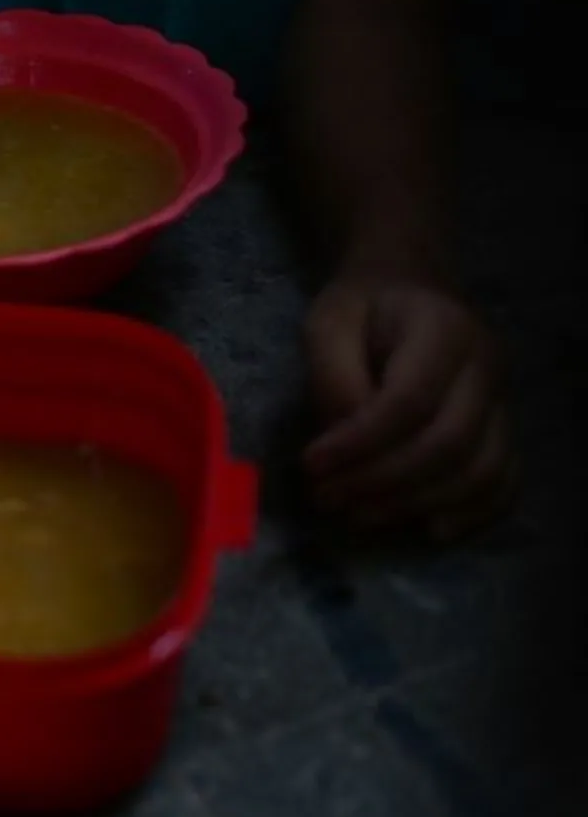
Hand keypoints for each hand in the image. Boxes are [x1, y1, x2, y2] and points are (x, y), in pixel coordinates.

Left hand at [303, 270, 515, 538]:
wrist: (410, 287)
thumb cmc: (363, 306)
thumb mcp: (328, 323)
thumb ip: (333, 377)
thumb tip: (340, 441)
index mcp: (444, 330)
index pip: (409, 401)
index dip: (360, 442)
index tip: (311, 465)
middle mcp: (487, 367)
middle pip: (449, 443)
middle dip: (383, 480)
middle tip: (326, 498)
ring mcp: (503, 401)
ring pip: (480, 470)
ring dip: (417, 503)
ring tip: (358, 516)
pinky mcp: (504, 428)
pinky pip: (505, 480)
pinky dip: (473, 512)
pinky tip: (429, 528)